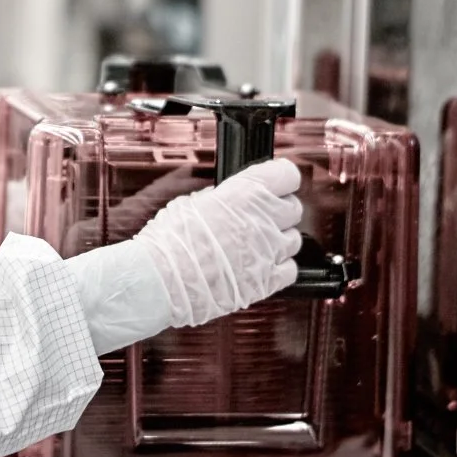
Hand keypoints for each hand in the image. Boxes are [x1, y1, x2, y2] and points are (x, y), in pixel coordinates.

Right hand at [132, 159, 304, 326]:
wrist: (162, 279)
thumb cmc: (169, 241)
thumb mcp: (192, 202)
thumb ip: (220, 199)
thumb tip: (228, 200)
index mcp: (246, 193)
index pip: (287, 175)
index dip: (280, 179)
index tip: (274, 184)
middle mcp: (264, 219)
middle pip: (293, 208)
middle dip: (279, 212)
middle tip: (258, 218)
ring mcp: (269, 251)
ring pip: (294, 239)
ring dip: (278, 240)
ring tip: (254, 246)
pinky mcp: (268, 281)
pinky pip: (290, 269)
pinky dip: (279, 268)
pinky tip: (260, 267)